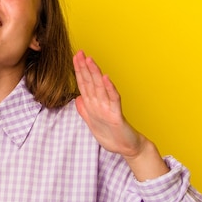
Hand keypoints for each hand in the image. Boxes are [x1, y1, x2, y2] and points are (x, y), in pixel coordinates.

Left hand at [73, 50, 168, 179]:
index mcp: (93, 105)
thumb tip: (77, 99)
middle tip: (79, 53)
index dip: (78, 71)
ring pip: (100, 87)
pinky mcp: (117, 115)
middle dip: (84, 67)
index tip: (74, 57)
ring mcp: (109, 108)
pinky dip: (110, 88)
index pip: (84, 84)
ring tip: (89, 60)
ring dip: (95, 73)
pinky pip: (113, 99)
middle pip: (91, 82)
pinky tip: (106, 78)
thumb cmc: (112, 136)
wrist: (127, 148)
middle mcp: (101, 103)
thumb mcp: (93, 124)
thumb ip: (85, 111)